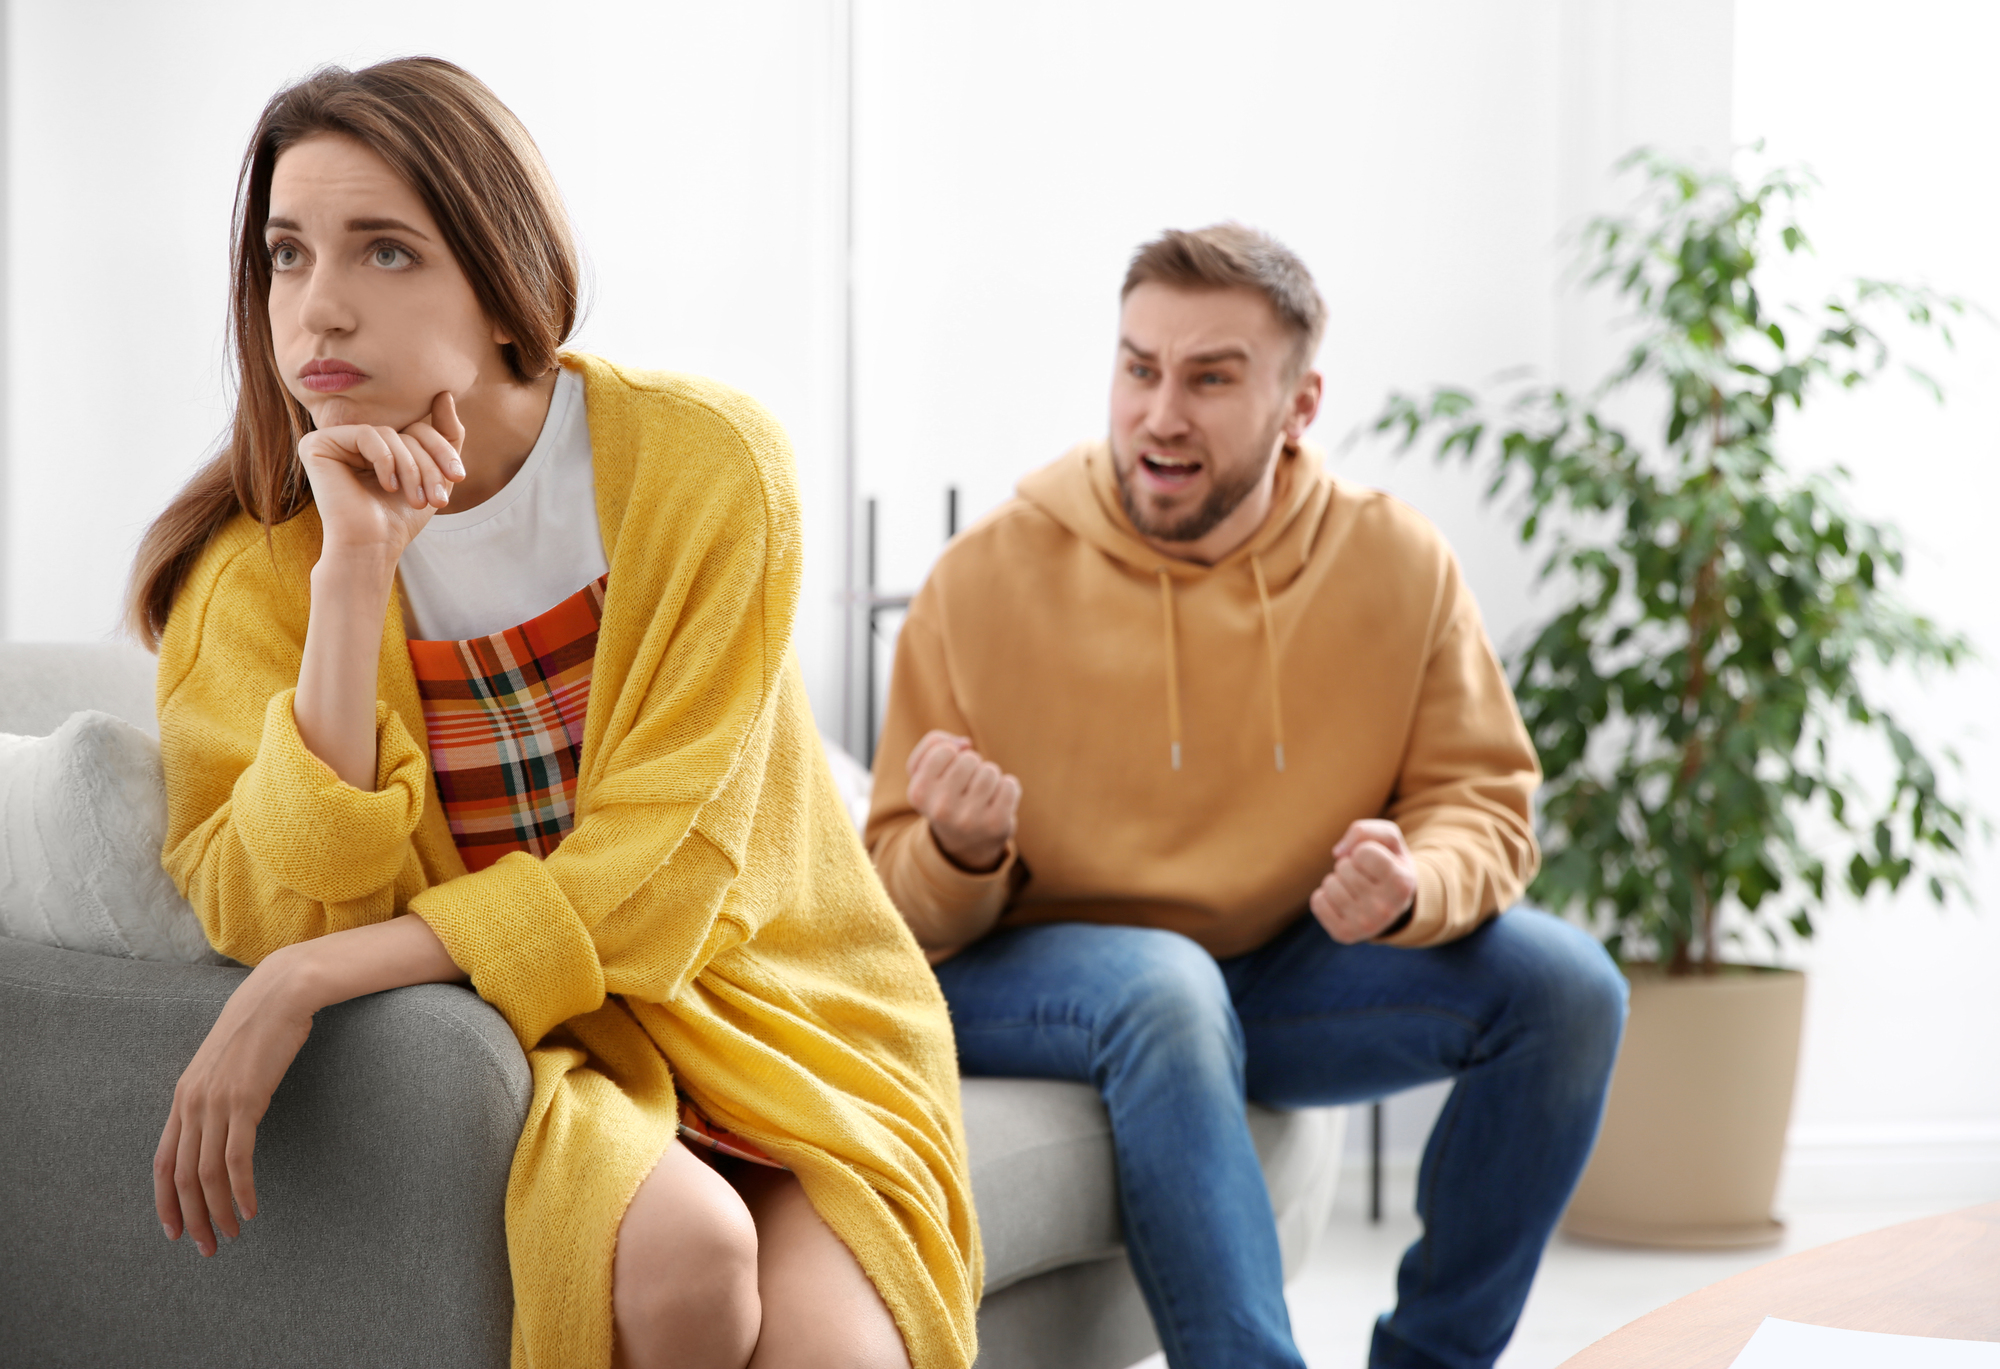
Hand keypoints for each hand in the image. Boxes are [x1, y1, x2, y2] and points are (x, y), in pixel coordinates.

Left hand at [153, 950, 317, 1256]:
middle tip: (208, 1247)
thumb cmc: (261, 1027)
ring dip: (218, 1211)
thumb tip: (220, 1124)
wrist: (281, 993)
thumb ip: (215, 1094)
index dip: (165, 1202)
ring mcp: (216, 1102)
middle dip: (192, 1217)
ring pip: (207, 1173)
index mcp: (183, 1096)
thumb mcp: (228, 1064)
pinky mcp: (245, 1101)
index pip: (163, 1161)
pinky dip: (241, 1189)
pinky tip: (251, 1208)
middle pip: (183, 1176)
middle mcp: (192, 1102)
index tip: (176, 1231)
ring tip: (232, 1233)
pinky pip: (237, 1158)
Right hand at [300, 391, 466, 560]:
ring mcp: (333, 440)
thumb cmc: (399, 518)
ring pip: (390, 434)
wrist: (372, 547)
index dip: (443, 450)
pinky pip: (366, 433)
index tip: (457, 476)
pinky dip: (384, 459)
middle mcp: (354, 440)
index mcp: (378, 446)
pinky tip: (386, 485)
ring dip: (411, 468)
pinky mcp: (317, 444)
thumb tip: (446, 394)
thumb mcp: (435, 475)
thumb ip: (445, 435)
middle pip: (407, 431)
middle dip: (429, 464)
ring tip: (415, 499)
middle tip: (439, 498)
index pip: (420, 429)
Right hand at [906, 730, 1020, 873]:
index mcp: (918, 793)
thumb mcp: (924, 771)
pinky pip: (1010, 785)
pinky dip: (1008, 788)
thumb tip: (965, 744)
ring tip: (982, 794)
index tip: (948, 774)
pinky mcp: (996, 824)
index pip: (944, 750)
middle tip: (967, 786)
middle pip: (969, 759)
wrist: (964, 843)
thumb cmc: (944, 796)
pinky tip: (997, 802)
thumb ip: (933, 744)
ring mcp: (969, 819)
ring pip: (990, 771)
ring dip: (990, 777)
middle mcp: (941, 809)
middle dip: (972, 766)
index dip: (951, 755)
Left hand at [1309, 819, 1418, 943]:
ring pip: (1329, 884)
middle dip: (1349, 865)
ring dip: (1337, 880)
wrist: (1393, 904)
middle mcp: (1385, 908)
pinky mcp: (1344, 935)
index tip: (1374, 862)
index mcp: (1402, 884)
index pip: (1364, 851)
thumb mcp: (1389, 840)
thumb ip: (1365, 831)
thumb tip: (1337, 853)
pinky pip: (1317, 902)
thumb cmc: (1388, 863)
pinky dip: (1325, 896)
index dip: (1363, 850)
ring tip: (1354, 888)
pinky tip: (1342, 902)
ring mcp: (1364, 925)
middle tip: (1364, 877)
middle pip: (1344, 867)